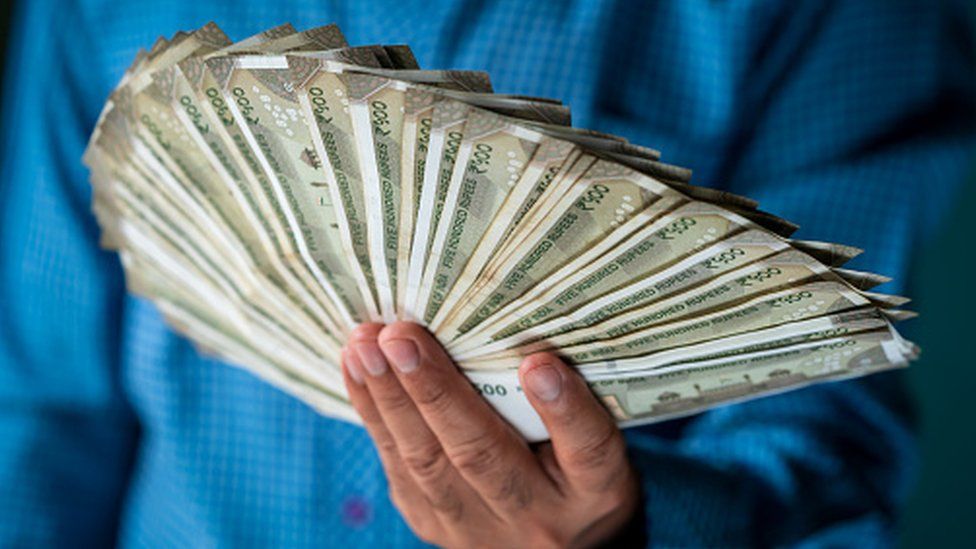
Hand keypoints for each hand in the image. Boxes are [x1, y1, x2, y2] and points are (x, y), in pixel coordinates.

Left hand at [341, 322, 639, 547]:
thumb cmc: (575, 475)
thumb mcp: (598, 448)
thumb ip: (572, 402)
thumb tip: (524, 329)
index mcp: (592, 492)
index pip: (587, 451)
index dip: (565, 409)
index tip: (539, 363)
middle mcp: (535, 515)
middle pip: (482, 455)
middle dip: (436, 392)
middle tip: (401, 337)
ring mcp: (477, 527)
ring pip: (426, 462)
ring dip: (389, 398)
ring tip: (365, 344)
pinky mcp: (431, 523)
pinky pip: (397, 467)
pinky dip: (374, 413)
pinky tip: (357, 368)